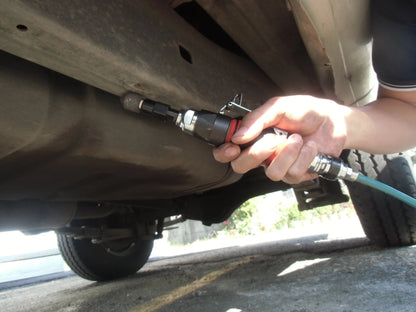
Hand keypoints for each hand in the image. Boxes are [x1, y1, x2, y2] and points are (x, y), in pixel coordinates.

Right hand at [213, 96, 349, 183]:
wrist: (333, 121)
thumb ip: (256, 119)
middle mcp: (262, 154)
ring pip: (271, 172)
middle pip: (241, 166)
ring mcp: (278, 165)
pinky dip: (304, 157)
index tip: (233, 147)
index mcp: (253, 137)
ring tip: (298, 139)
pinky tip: (310, 147)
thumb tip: (238, 135)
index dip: (224, 153)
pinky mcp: (296, 174)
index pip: (228, 151)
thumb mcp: (279, 106)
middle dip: (256, 154)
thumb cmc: (305, 112)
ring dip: (287, 153)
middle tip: (272, 139)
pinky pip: (293, 173)